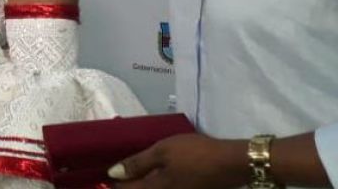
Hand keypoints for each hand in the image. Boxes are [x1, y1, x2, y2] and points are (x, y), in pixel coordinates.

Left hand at [110, 133, 245, 188]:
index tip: (106, 176)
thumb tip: (112, 173)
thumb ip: (137, 163)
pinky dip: (156, 184)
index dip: (115, 184)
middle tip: (119, 174)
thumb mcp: (163, 152)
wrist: (231, 163)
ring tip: (137, 173)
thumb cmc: (194, 154)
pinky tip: (157, 174)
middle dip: (129, 186)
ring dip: (143, 184)